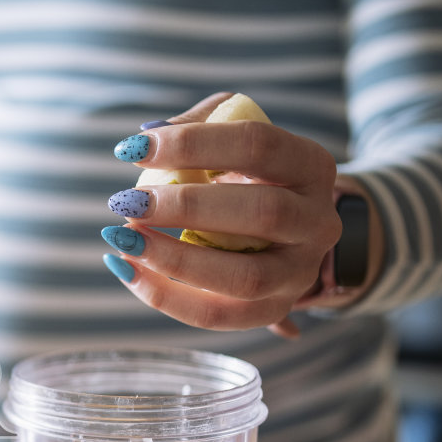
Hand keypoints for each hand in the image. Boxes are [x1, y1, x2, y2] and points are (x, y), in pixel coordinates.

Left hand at [103, 92, 340, 337]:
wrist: (278, 232)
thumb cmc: (243, 175)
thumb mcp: (230, 136)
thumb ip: (198, 125)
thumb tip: (146, 139)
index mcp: (312, 166)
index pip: (259, 145)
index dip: (194, 144)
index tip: (133, 150)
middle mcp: (318, 222)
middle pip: (263, 212)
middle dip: (186, 207)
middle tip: (128, 202)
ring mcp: (299, 274)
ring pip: (244, 277)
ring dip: (174, 259)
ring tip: (123, 240)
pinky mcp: (271, 311)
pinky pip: (217, 316)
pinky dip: (165, 296)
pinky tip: (128, 270)